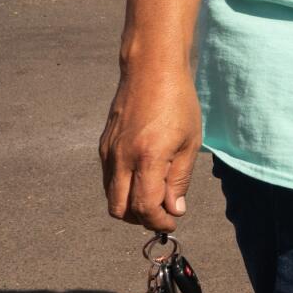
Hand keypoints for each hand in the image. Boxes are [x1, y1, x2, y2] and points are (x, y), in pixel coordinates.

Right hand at [99, 63, 202, 232]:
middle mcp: (121, 158)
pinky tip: (143, 178)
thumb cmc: (178, 103)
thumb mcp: (189, 142)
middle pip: (119, 209)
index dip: (158, 221)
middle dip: (141, 219)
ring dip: (130, 205)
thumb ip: (179, 180)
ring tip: (155, 197)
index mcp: (147, 157)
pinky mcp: (103, 145)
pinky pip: (109, 179)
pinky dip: (123, 188)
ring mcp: (108, 152)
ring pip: (110, 196)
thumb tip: (174, 210)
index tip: (172, 222)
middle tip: (162, 214)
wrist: (151, 70)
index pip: (144, 206)